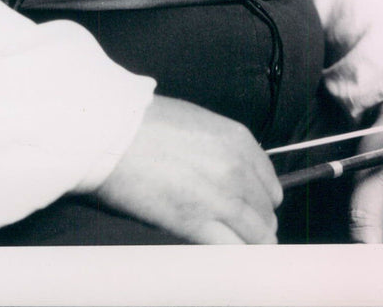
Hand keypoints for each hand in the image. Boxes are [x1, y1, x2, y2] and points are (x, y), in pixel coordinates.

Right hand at [85, 94, 282, 243]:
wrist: (113, 133)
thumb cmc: (144, 122)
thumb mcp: (195, 123)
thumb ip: (220, 148)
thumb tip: (227, 172)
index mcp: (237, 140)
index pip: (269, 182)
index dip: (262, 199)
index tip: (256, 208)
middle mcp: (237, 169)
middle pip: (265, 211)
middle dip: (258, 223)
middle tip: (248, 232)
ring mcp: (220, 199)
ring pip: (256, 235)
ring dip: (252, 245)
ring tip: (244, 251)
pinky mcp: (196, 224)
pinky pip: (232, 250)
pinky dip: (234, 257)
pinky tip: (230, 260)